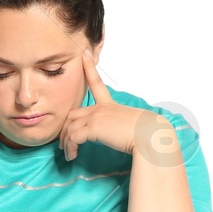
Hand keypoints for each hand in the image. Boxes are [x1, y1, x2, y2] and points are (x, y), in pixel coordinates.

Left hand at [58, 48, 173, 162]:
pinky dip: (71, 148)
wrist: (149, 135)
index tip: (84, 56)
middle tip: (63, 143)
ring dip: (66, 143)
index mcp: (110, 105)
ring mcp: (96, 117)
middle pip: (73, 115)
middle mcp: (101, 109)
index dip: (90, 69)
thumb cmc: (146, 133)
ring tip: (69, 155)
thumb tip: (124, 135)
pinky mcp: (93, 128)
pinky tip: (73, 156)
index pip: (96, 83)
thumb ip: (123, 126)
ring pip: (70, 128)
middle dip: (65, 129)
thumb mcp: (133, 125)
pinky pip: (73, 138)